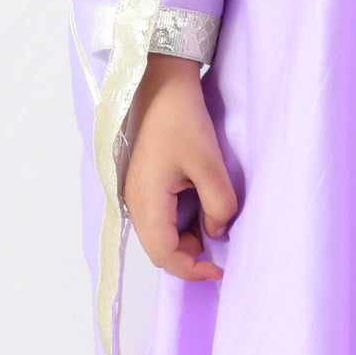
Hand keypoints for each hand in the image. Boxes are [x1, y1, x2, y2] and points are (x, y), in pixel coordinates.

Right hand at [121, 54, 239, 282]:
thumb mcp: (209, 164)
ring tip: (214, 216)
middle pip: (160, 248)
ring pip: (161, 232)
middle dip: (191, 253)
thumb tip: (217, 231)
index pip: (164, 256)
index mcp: (146, 201)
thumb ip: (218, 204)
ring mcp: (136, 193)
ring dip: (188, 235)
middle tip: (220, 237)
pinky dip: (182, 219)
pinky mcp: (143, 183)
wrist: (161, 84)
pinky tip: (202, 201)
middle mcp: (134, 202)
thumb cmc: (182, 120)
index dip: (192, 270)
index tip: (219, 269)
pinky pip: (161, 215)